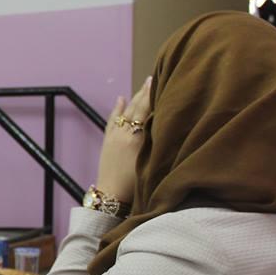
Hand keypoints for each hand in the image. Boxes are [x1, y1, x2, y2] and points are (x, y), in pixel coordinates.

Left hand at [95, 77, 151, 205]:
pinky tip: (120, 98)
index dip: (152, 96)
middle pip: (136, 108)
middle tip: (152, 77)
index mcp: (137, 138)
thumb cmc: (136, 186)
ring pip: (125, 112)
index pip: (146, 111)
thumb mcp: (152, 163)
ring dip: (133, 98)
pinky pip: (112, 120)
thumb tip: (168, 125)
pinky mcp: (107, 142)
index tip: (159, 81)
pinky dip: (117, 109)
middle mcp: (125, 134)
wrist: (111, 197)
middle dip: (144, 93)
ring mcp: (114, 137)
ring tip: (142, 85)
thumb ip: (158, 143)